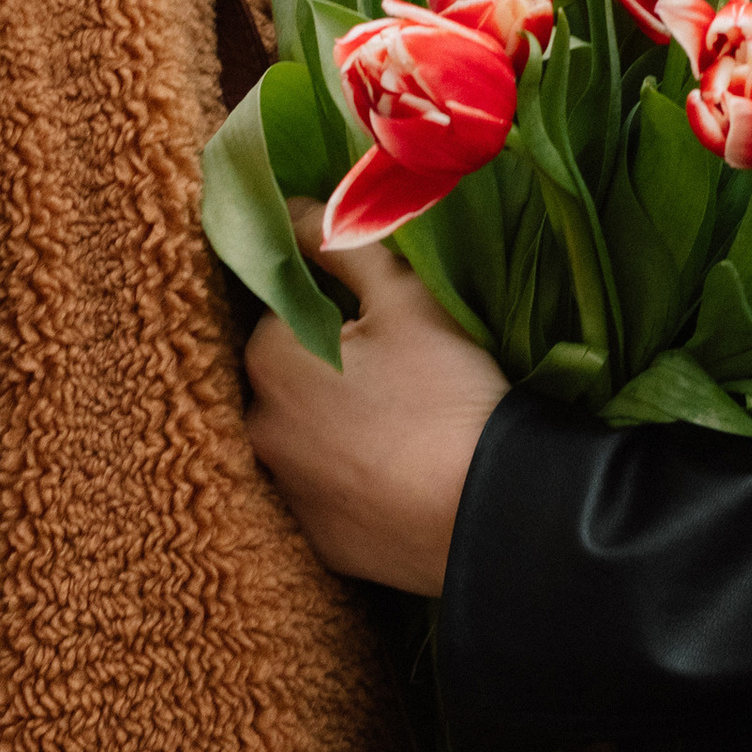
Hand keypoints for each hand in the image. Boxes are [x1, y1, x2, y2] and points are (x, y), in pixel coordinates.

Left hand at [245, 211, 508, 596]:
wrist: (491, 512)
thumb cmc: (446, 390)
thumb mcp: (404, 297)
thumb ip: (341, 243)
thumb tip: (292, 207)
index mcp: (270, 358)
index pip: (286, 314)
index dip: (336, 312)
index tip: (383, 325)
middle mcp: (260, 429)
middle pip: (291, 379)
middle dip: (330, 371)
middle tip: (402, 376)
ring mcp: (288, 494)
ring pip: (307, 440)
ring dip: (338, 430)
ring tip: (405, 430)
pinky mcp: (322, 544)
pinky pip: (332, 497)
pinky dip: (356, 485)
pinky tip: (403, 478)